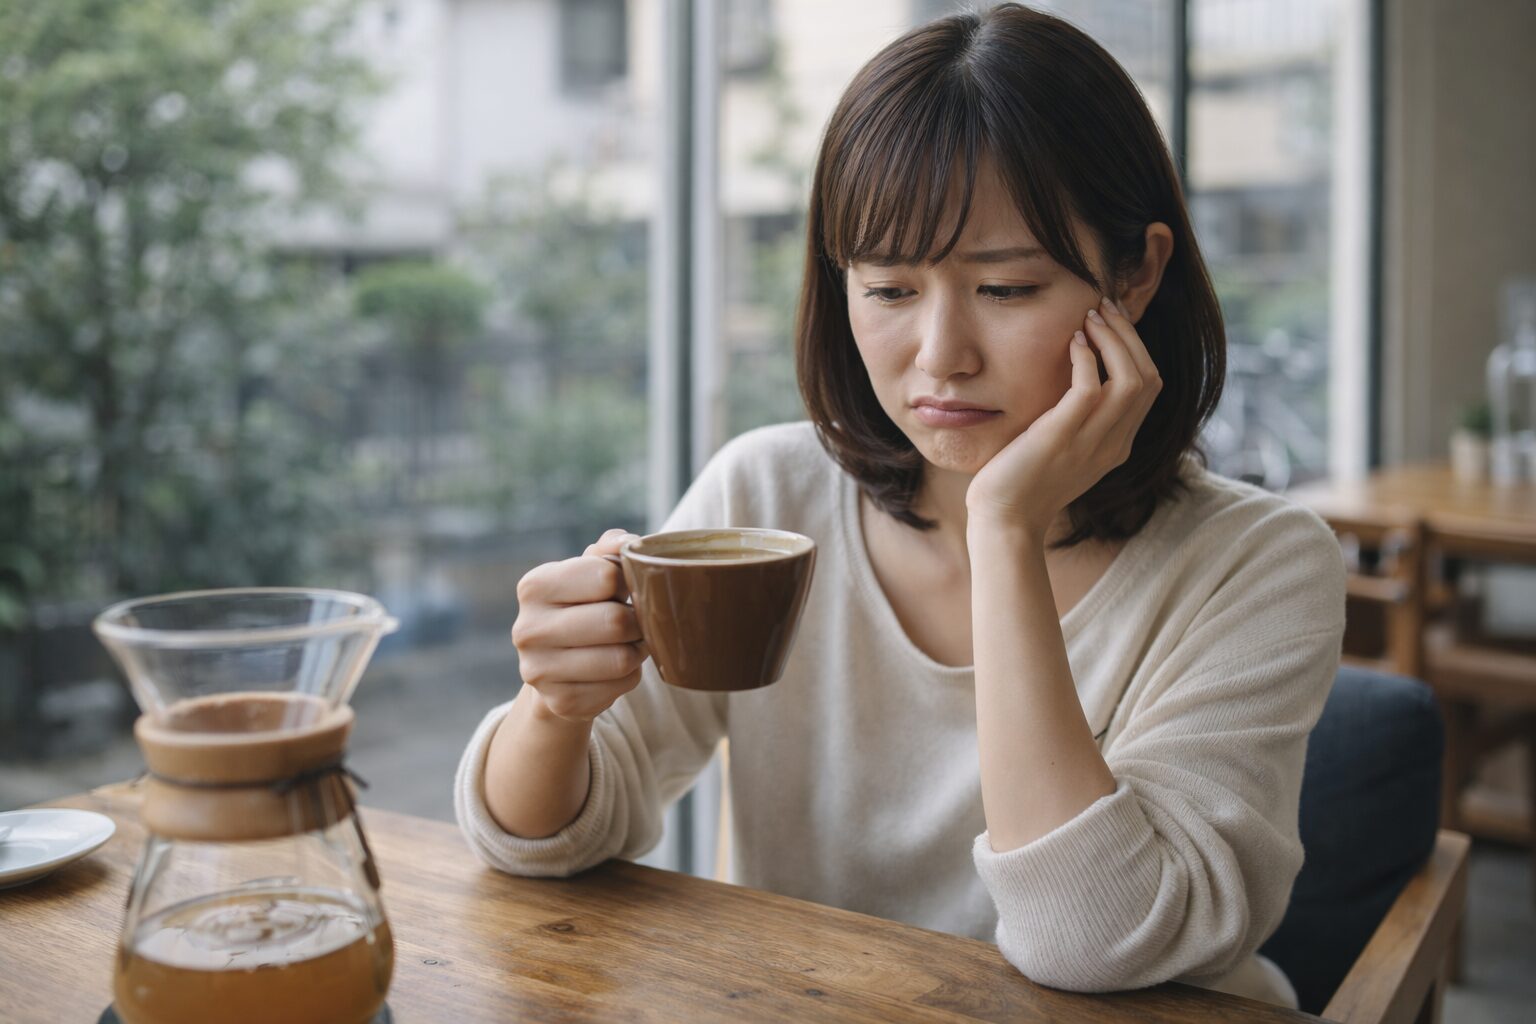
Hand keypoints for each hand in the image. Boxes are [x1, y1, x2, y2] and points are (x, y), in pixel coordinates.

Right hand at [510, 528, 649, 722]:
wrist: (555, 666)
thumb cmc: (581, 607)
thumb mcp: (588, 571)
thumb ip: (609, 550)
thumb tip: (629, 541)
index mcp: (533, 586)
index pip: (606, 575)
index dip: (628, 581)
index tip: (624, 589)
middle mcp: (527, 629)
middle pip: (615, 621)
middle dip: (637, 621)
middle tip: (634, 621)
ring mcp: (539, 671)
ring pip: (621, 659)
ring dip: (637, 650)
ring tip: (628, 643)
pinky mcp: (560, 703)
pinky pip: (621, 687)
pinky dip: (629, 677)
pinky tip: (614, 669)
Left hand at [966, 295, 1162, 538]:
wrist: (1005, 521)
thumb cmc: (1023, 482)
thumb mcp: (1063, 449)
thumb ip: (1077, 420)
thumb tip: (1075, 376)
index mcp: (1117, 445)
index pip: (1149, 387)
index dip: (1136, 349)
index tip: (1111, 323)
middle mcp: (1114, 443)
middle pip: (1149, 378)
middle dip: (1129, 336)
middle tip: (1103, 308)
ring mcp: (1092, 442)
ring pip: (1131, 379)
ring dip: (1114, 340)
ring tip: (1090, 316)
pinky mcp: (1062, 438)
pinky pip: (1091, 389)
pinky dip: (1087, 359)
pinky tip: (1072, 343)